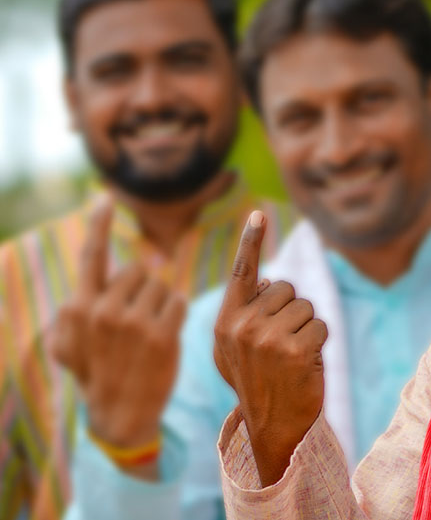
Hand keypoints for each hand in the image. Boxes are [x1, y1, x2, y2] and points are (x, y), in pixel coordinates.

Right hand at [50, 196, 185, 458]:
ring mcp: (132, 322)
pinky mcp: (161, 334)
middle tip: (139, 320)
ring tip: (150, 333)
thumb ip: (81, 306)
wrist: (120, 413)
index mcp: (79, 308)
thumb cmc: (99, 372)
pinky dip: (177, 313)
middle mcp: (102, 310)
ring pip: (162, 285)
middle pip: (141, 270)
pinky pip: (179, 301)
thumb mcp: (71, 342)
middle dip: (146, 288)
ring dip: (163, 303)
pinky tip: (166, 335)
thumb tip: (104, 277)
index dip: (98, 225)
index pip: (91, 257)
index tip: (105, 198)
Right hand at [213, 210, 326, 486]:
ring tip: (293, 356)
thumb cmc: (260, 383)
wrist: (273, 426)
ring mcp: (267, 338)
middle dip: (292, 311)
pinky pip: (321, 325)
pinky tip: (307, 363)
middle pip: (286, 289)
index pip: (241, 273)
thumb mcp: (236, 350)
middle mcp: (242, 326)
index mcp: (226, 322)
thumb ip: (243, 315)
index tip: (259, 214)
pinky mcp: (295, 349)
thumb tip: (266, 280)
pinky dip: (320, 341)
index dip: (252, 242)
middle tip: (283, 344)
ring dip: (307, 328)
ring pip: (306, 307)